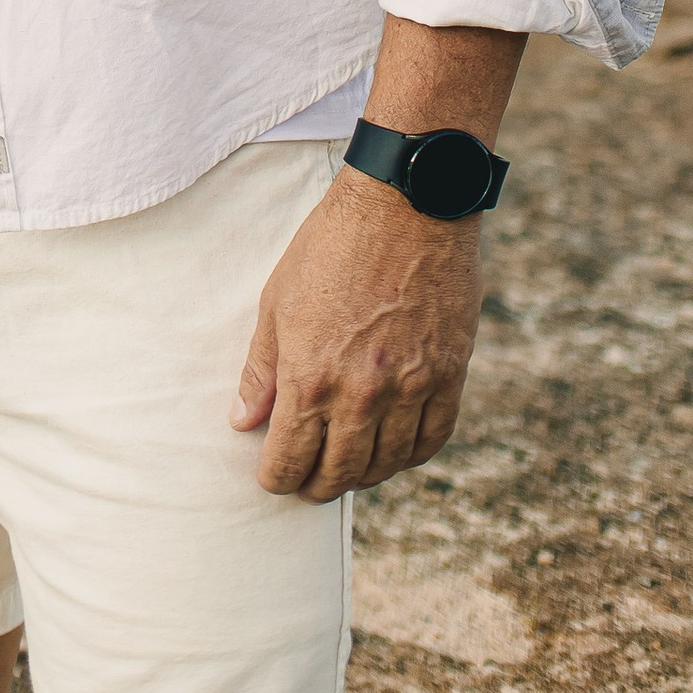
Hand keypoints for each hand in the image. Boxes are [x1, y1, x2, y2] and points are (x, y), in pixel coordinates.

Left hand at [233, 166, 480, 499]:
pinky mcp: (448, 377)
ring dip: (362, 476)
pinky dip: (409, 455)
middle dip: (316, 486)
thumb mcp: (278, 299)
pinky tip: (394, 451)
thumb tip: (243, 421)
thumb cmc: (332, 245)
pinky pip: (430, 440)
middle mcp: (361, 396)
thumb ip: (262, 368)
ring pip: (385, 465)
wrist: (405, 206)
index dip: (277, 478)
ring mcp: (409, 390)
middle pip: (339, 473)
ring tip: (347, 470)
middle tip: (307, 483)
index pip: (290, 459)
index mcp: (311, 378)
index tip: (273, 478)